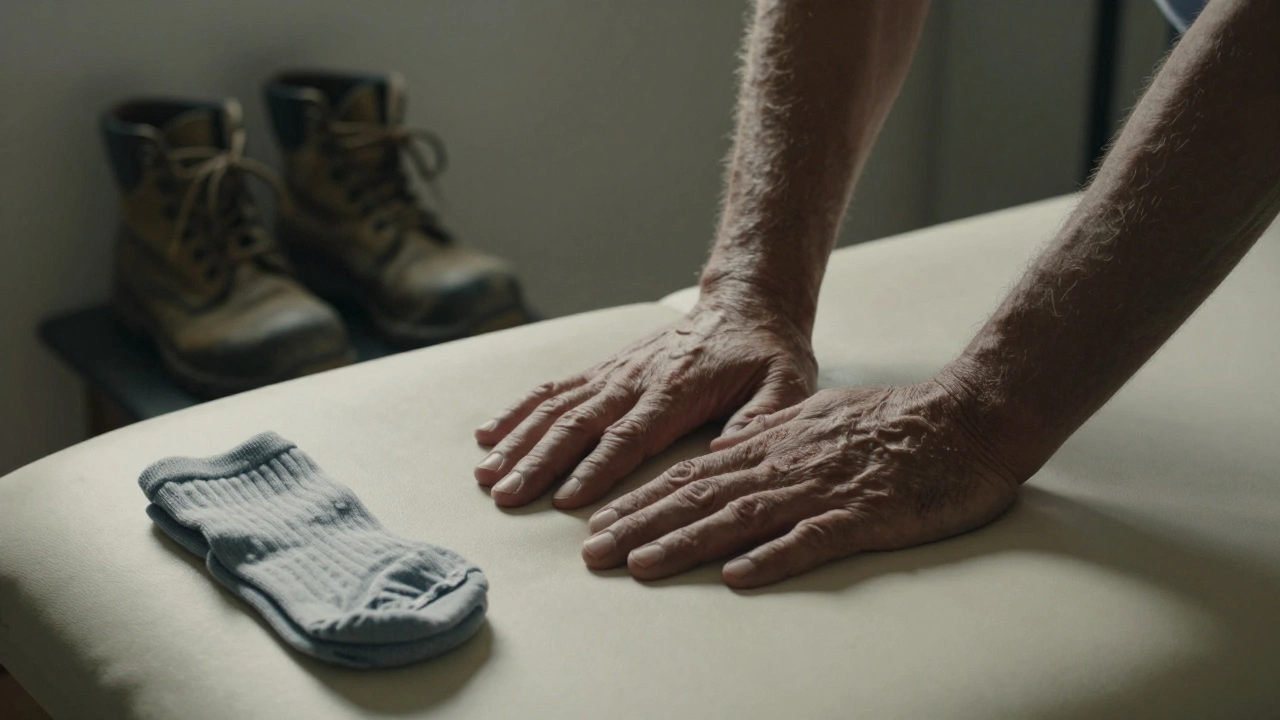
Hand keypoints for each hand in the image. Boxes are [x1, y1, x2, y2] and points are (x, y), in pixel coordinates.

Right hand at [473, 296, 816, 507]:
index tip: (566, 500)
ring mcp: (614, 372)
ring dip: (518, 440)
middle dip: (539, 462)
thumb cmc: (766, 354)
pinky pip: (553, 389)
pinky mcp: (604, 371)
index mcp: (676, 389)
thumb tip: (730, 455)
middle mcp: (635, 379)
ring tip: (486, 473)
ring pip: (556, 406)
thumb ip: (762, 419)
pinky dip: (517, 411)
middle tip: (508, 496)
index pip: (630, 435)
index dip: (597, 468)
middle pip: (579, 423)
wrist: (746, 305)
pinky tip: (488, 433)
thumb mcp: (785, 385)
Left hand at [579, 380, 1020, 587]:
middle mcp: (786, 465)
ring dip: (686, 542)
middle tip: (592, 553)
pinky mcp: (865, 515)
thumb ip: (767, 432)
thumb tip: (721, 450)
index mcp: (774, 444)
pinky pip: (812, 539)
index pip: (693, 474)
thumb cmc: (894, 421)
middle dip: (641, 524)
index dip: (642, 499)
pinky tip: (736, 577)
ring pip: (740, 517)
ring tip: (638, 564)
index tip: (598, 522)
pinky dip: (773, 557)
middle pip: (701, 497)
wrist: (965, 418)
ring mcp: (824, 490)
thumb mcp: (818, 414)